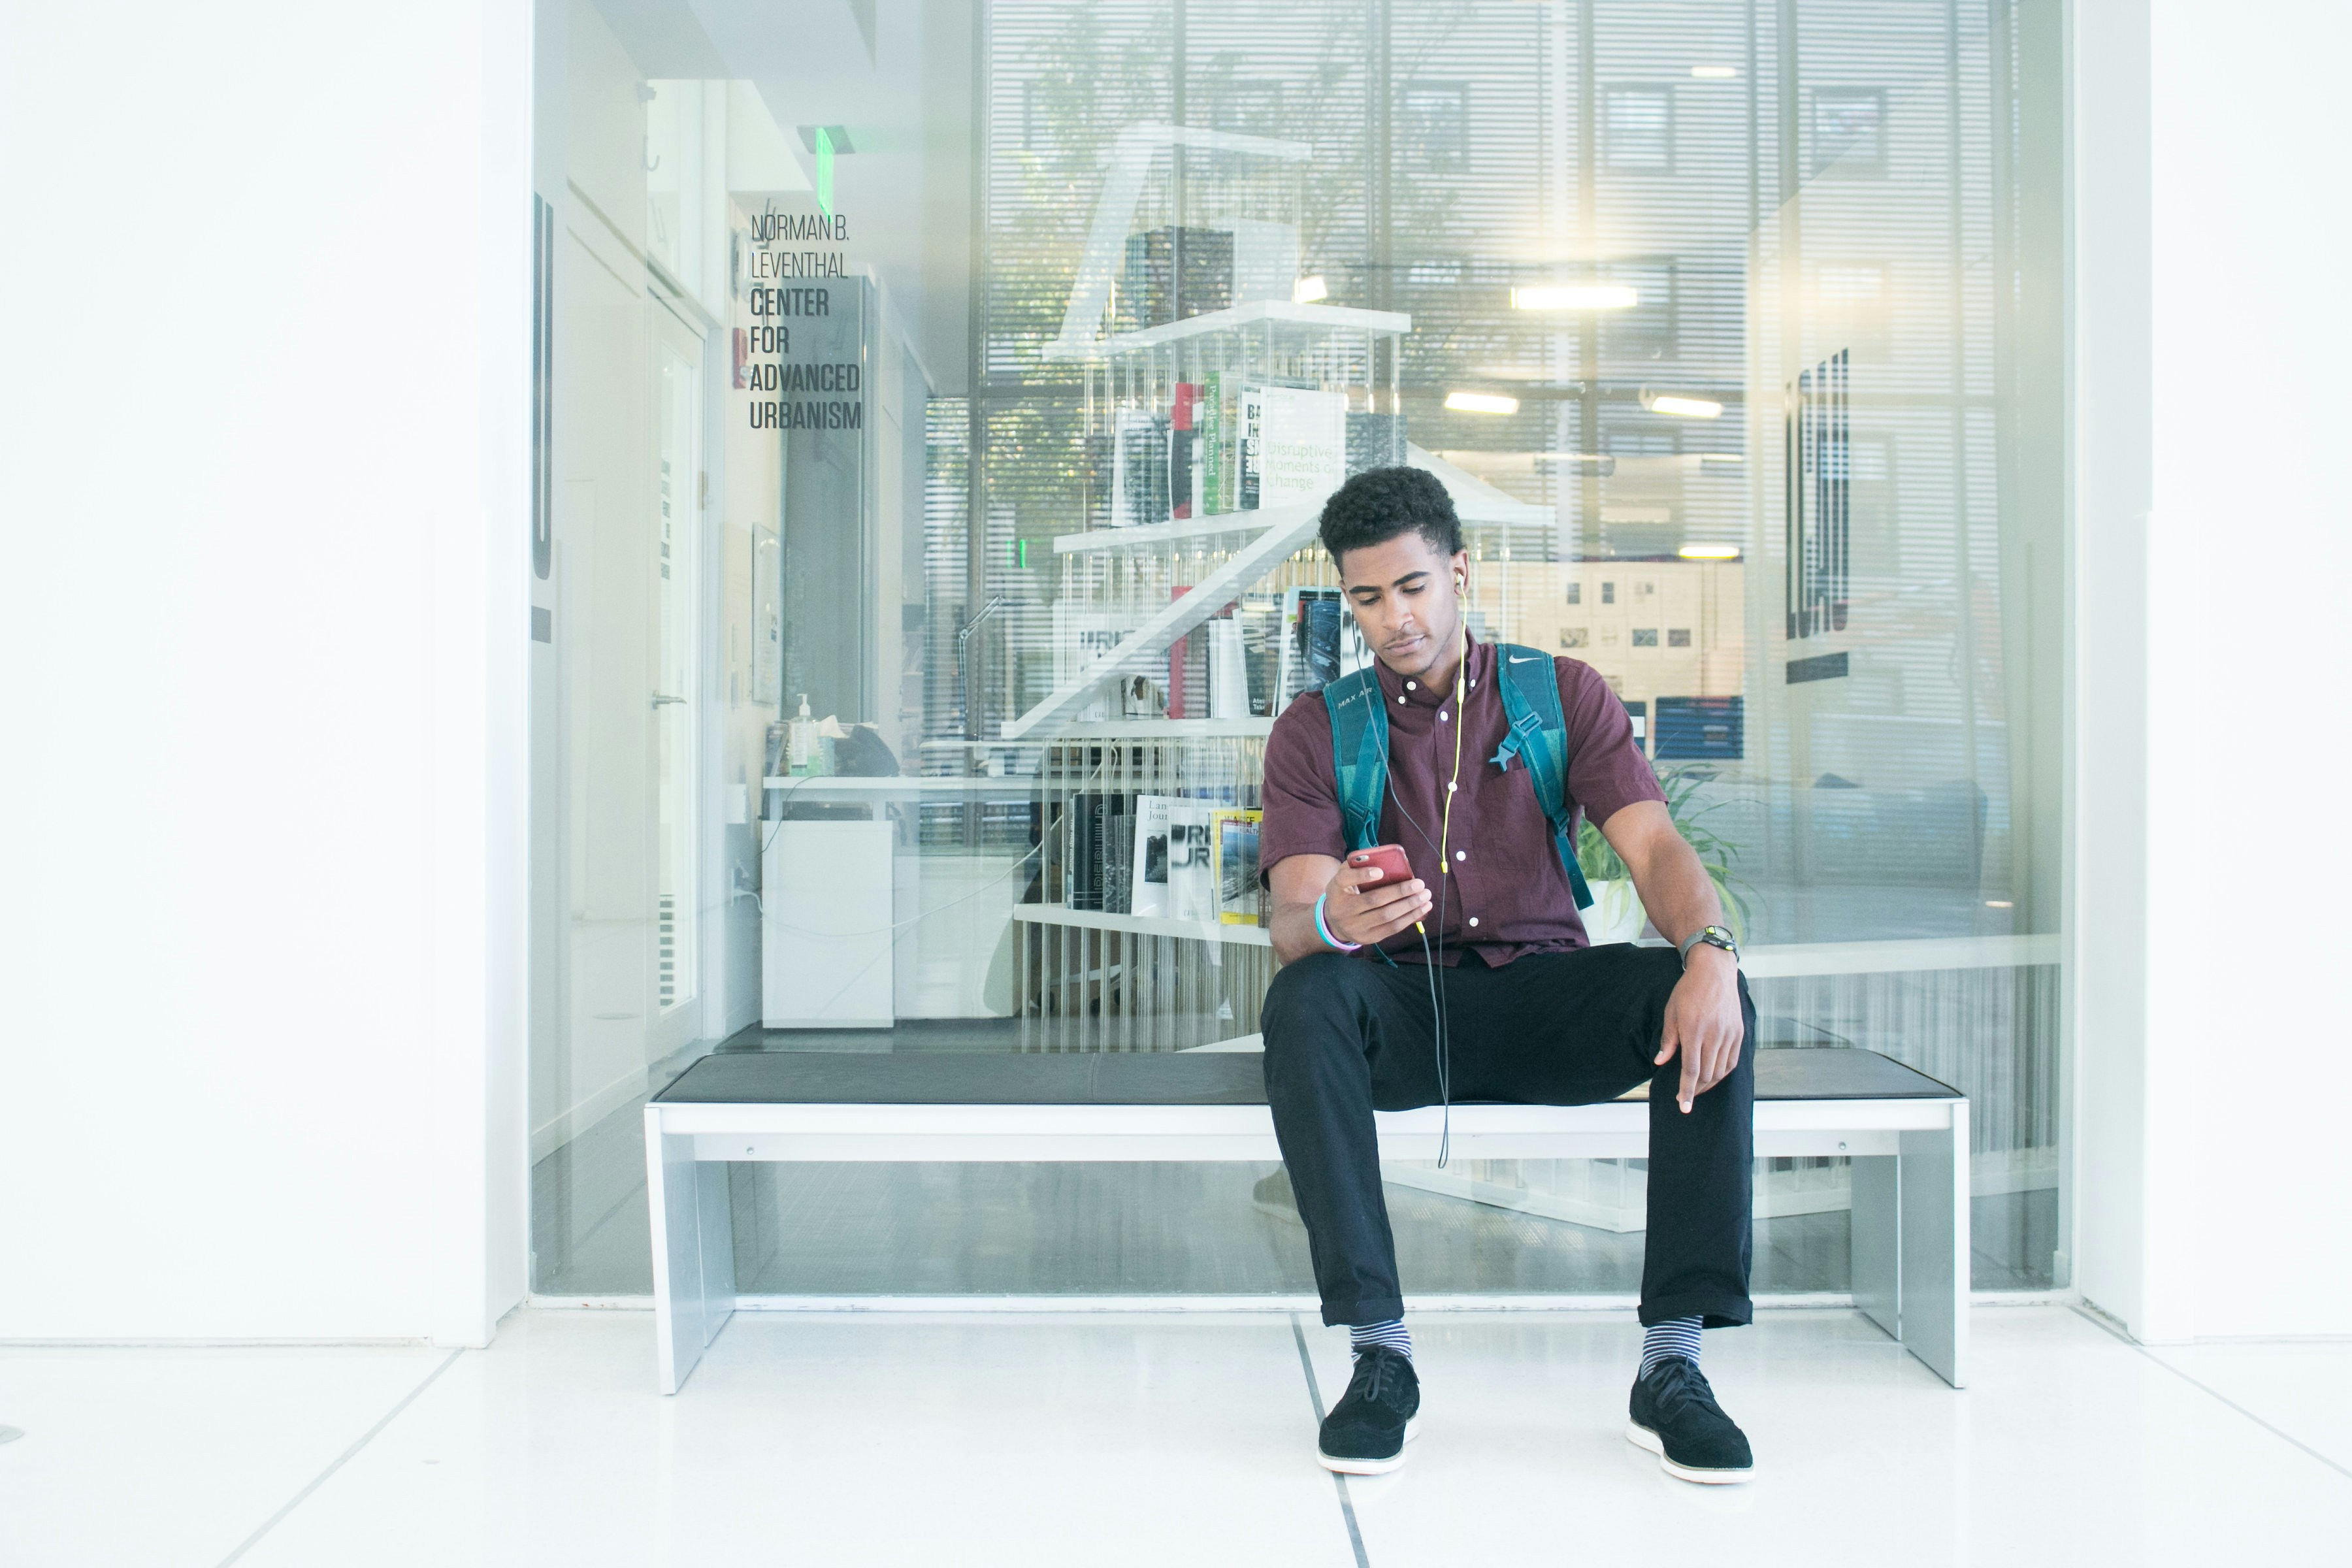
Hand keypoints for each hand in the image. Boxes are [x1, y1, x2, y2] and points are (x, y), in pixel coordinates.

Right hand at [1323, 860, 1431, 947]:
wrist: (1335, 923)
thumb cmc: (1346, 893)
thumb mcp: (1345, 878)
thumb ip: (1358, 866)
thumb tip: (1386, 860)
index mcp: (1336, 889)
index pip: (1345, 880)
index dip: (1362, 876)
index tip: (1380, 871)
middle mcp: (1343, 909)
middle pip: (1373, 900)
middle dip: (1400, 891)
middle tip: (1420, 884)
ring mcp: (1355, 927)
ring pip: (1386, 916)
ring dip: (1410, 906)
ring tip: (1425, 896)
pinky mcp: (1368, 938)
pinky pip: (1392, 928)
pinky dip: (1409, 918)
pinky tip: (1422, 909)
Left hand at [1654, 946, 1742, 1112]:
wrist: (1714, 971)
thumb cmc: (1688, 990)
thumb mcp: (1671, 1012)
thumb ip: (1668, 1040)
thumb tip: (1660, 1062)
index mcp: (1694, 1030)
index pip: (1691, 1070)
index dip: (1687, 1091)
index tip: (1683, 1106)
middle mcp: (1714, 1034)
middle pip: (1707, 1074)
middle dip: (1696, 1089)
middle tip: (1685, 1095)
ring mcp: (1730, 1034)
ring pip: (1721, 1071)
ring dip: (1709, 1084)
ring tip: (1697, 1087)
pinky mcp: (1739, 1032)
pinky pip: (1732, 1061)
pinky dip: (1723, 1072)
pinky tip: (1713, 1075)